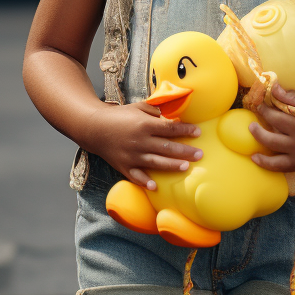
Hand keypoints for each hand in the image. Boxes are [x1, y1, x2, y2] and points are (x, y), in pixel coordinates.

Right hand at [85, 101, 202, 189]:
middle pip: (166, 147)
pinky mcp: (123, 166)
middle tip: (200, 155)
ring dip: (171, 165)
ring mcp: (131, 155)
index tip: (198, 133)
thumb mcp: (138, 107)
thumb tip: (173, 116)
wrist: (94, 128)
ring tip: (186, 167)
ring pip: (155, 162)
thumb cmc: (119, 116)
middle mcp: (139, 141)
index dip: (185, 130)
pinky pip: (136, 176)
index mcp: (144, 124)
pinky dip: (145, 182)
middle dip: (185, 151)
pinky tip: (155, 186)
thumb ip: (155, 110)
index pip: (169, 128)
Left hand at [249, 85, 294, 172]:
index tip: (259, 106)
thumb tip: (272, 87)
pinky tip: (258, 160)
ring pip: (274, 156)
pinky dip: (268, 165)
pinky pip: (282, 167)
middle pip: (271, 137)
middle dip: (258, 130)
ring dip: (260, 150)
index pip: (275, 117)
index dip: (264, 111)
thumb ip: (290, 96)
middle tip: (251, 124)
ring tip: (252, 144)